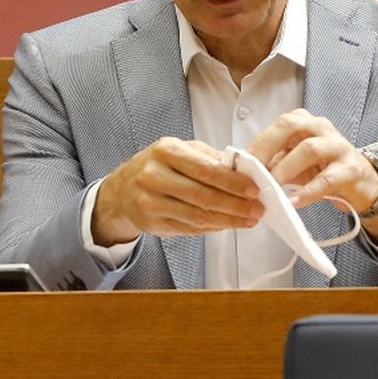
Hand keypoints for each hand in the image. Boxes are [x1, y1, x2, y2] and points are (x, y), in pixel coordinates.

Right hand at [92, 137, 264, 244]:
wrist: (121, 189)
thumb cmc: (156, 166)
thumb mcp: (180, 150)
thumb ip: (210, 158)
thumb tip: (244, 169)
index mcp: (165, 151)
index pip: (206, 169)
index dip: (233, 182)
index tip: (254, 189)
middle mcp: (154, 176)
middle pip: (203, 196)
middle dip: (236, 205)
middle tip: (257, 209)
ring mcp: (150, 202)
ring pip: (197, 216)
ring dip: (228, 220)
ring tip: (248, 219)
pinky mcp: (151, 223)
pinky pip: (189, 228)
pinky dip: (212, 227)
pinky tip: (226, 224)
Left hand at [246, 110, 377, 211]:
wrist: (358, 181)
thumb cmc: (320, 167)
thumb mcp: (291, 160)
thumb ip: (270, 161)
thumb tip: (241, 170)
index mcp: (303, 121)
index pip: (277, 125)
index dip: (257, 144)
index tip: (242, 164)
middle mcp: (320, 127)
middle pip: (290, 126)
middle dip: (268, 147)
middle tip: (253, 170)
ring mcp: (337, 146)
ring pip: (309, 149)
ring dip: (286, 168)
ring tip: (272, 186)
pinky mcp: (350, 169)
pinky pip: (326, 179)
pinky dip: (308, 192)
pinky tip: (294, 201)